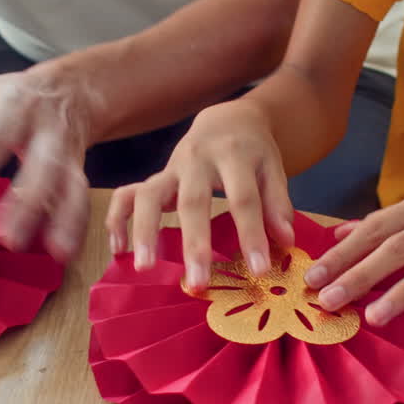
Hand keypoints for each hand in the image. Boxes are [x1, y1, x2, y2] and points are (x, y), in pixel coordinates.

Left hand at [0, 65, 95, 261]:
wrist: (67, 92)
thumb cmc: (3, 100)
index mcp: (12, 106)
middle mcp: (46, 130)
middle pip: (43, 166)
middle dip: (28, 202)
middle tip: (6, 237)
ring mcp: (68, 153)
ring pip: (70, 186)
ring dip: (64, 219)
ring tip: (54, 251)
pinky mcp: (79, 173)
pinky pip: (82, 201)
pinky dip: (77, 227)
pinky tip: (66, 254)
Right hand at [105, 100, 293, 286]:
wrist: (228, 119)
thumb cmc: (253, 152)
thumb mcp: (273, 169)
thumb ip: (278, 203)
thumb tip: (285, 242)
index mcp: (233, 155)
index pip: (243, 199)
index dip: (251, 234)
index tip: (259, 270)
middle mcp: (197, 159)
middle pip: (192, 201)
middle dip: (194, 243)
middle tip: (197, 283)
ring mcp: (170, 168)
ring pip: (150, 196)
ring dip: (145, 231)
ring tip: (144, 267)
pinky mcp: (155, 177)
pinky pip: (126, 195)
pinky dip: (118, 220)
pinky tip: (118, 250)